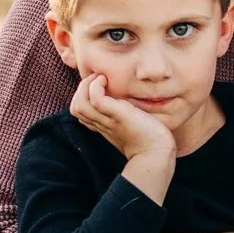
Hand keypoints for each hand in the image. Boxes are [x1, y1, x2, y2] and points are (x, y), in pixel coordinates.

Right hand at [71, 73, 174, 194]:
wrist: (157, 154)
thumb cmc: (151, 140)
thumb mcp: (134, 124)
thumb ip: (127, 115)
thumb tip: (131, 101)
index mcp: (105, 126)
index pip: (82, 113)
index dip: (84, 97)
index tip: (100, 87)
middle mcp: (102, 123)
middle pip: (76, 107)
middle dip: (82, 89)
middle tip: (98, 79)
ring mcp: (108, 120)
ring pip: (80, 103)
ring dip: (86, 85)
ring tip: (101, 78)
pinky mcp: (117, 116)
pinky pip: (95, 99)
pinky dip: (95, 86)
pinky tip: (107, 80)